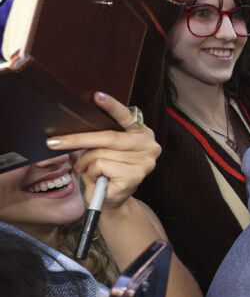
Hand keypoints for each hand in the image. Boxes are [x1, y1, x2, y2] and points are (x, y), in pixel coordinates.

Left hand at [46, 92, 160, 208]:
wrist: (112, 200)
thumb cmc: (106, 171)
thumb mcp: (103, 148)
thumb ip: (100, 134)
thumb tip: (78, 124)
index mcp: (142, 133)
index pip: (126, 116)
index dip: (111, 106)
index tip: (97, 96)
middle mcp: (149, 144)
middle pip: (108, 136)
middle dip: (78, 139)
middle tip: (54, 142)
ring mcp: (145, 161)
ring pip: (100, 153)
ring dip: (87, 163)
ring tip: (90, 170)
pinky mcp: (136, 175)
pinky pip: (102, 166)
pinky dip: (93, 172)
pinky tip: (100, 178)